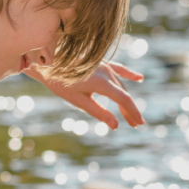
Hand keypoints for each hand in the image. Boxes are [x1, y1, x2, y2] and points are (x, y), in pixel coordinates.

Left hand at [27, 61, 144, 128]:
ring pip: (120, 84)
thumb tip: (115, 125)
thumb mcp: (79, 101)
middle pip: (123, 93)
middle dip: (129, 110)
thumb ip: (99, 112)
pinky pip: (118, 69)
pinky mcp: (100, 63)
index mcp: (101, 82)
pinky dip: (128, 75)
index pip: (123, 99)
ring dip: (126, 99)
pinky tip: (139, 78)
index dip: (132, 112)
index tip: (138, 124)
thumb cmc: (60, 83)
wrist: (49, 63)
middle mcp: (106, 72)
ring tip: (130, 114)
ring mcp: (104, 66)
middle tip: (135, 125)